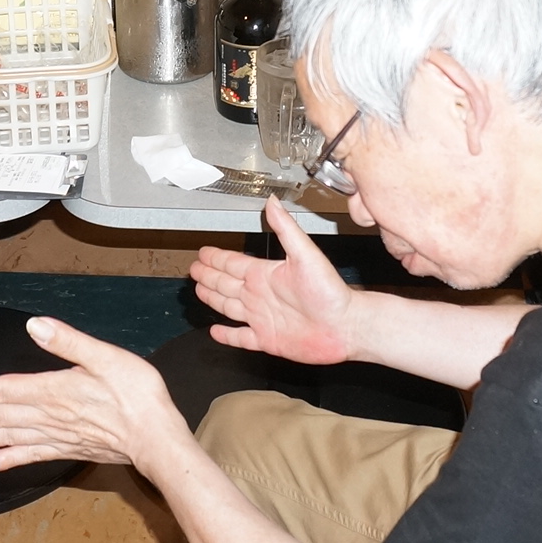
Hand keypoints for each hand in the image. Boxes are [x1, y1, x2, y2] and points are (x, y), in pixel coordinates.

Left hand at [0, 316, 190, 472]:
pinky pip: (31, 455)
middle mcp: (50, 416)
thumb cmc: (139, 397)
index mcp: (55, 391)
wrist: (157, 438)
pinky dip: (9, 459)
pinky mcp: (68, 449)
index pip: (4, 390)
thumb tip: (36, 325)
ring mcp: (58, 436)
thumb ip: (69, 342)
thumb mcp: (108, 357)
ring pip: (8, 438)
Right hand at [189, 196, 359, 364]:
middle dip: (208, 275)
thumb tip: (273, 202)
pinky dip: (226, 335)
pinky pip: (240, 337)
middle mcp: (261, 295)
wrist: (346, 326)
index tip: (204, 252)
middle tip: (194, 269)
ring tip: (200, 290)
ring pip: (228, 307)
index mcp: (267, 274)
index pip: (233, 263)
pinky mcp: (266, 340)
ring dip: (213, 298)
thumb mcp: (306, 253)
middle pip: (226, 283)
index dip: (216, 258)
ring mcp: (262, 318)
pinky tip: (216, 331)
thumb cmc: (331, 292)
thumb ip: (286, 229)